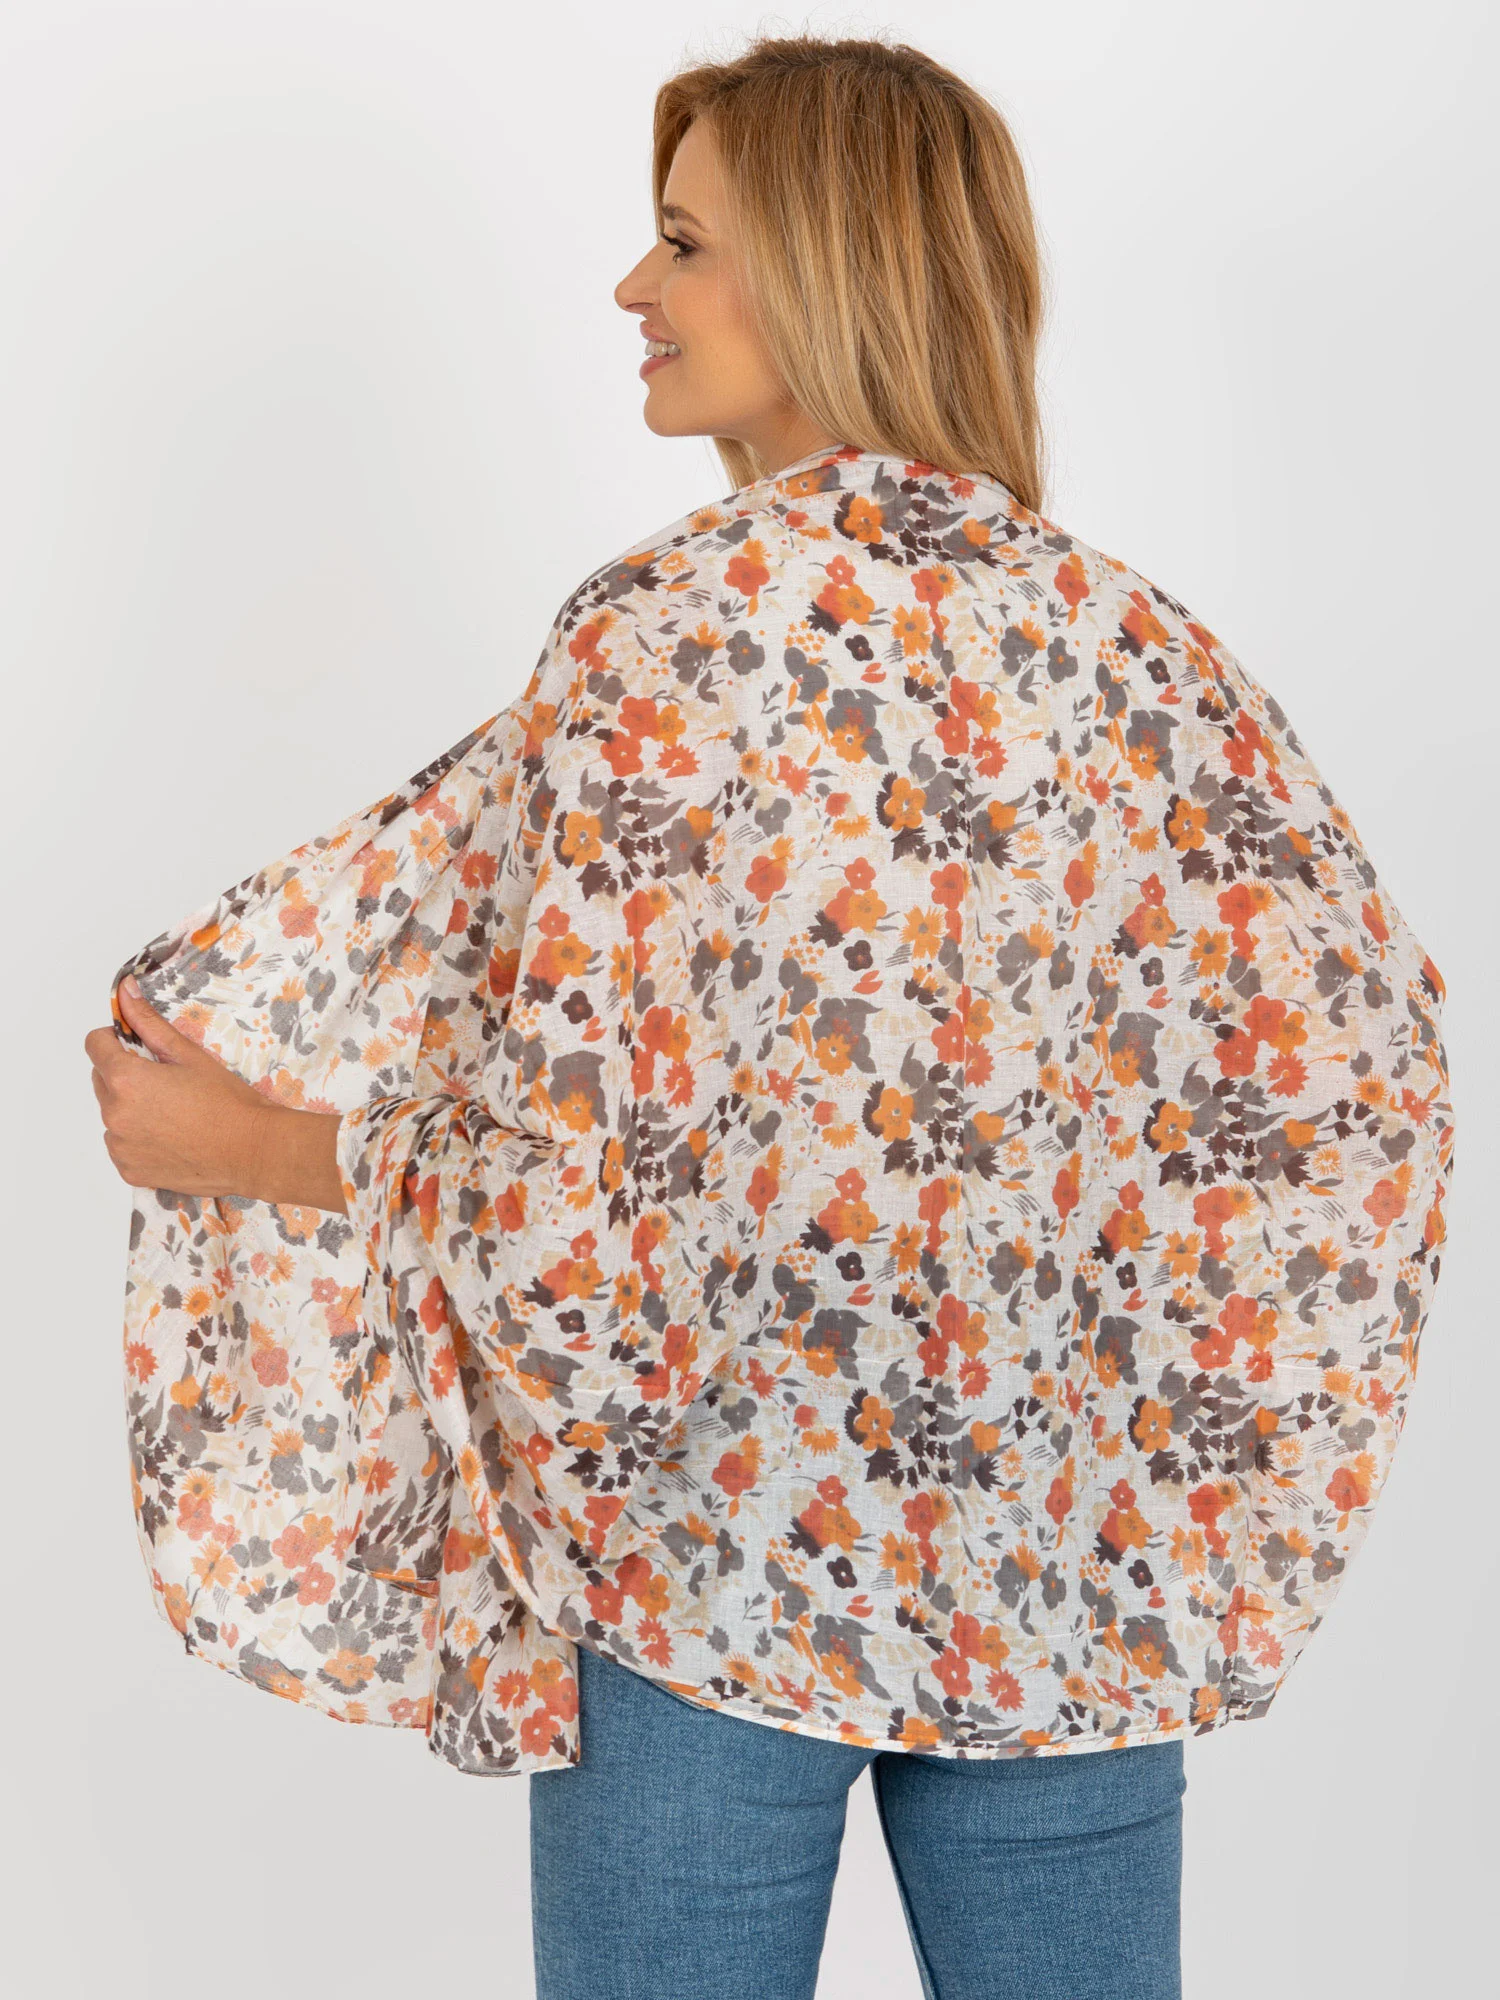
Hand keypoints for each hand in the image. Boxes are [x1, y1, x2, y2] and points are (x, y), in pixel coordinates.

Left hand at [86, 976, 347, 1212]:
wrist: (253, 1151)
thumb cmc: (228, 1102)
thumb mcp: (190, 1055)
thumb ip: (149, 1024)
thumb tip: (125, 992)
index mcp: (126, 1079)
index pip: (95, 1045)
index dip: (114, 1040)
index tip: (136, 1046)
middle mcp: (114, 1114)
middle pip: (102, 1081)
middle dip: (124, 1076)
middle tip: (166, 1083)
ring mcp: (120, 1146)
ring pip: (112, 1115)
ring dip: (131, 1109)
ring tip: (173, 1114)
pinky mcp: (130, 1171)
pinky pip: (122, 1146)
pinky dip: (138, 1140)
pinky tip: (172, 1138)